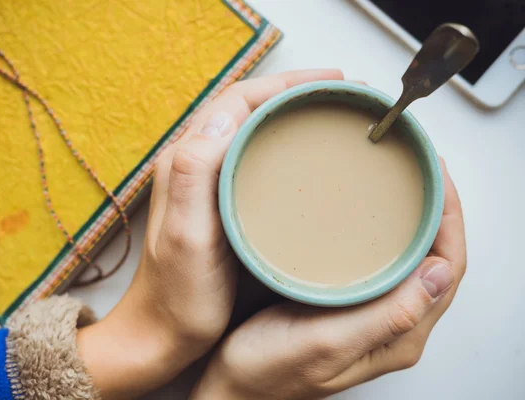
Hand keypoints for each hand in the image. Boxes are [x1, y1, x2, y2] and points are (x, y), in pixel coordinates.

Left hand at [76, 69, 344, 398]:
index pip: (237, 100)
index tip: (330, 82)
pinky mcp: (218, 202)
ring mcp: (206, 182)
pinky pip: (253, 156)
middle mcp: (193, 163)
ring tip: (332, 115)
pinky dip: (283, 144)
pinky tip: (307, 157)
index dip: (284, 84)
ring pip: (251, 129)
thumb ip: (193, 175)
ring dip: (290, 114)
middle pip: (247, 108)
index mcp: (185, 162)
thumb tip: (222, 115)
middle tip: (342, 94)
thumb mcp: (186, 239)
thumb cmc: (177, 296)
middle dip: (294, 92)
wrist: (161, 333)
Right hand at [192, 160, 465, 399]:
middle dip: (436, 211)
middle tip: (422, 168)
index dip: (450, 219)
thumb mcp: (326, 344)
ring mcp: (371, 314)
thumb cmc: (269, 371)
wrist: (233, 384)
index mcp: (398, 335)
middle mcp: (392, 324)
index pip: (446, 269)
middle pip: (434, 258)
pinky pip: (383, 263)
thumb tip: (439, 274)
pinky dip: (387, 232)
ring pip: (410, 259)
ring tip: (404, 182)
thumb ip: (385, 315)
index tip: (436, 177)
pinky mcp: (348, 305)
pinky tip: (369, 214)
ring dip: (414, 219)